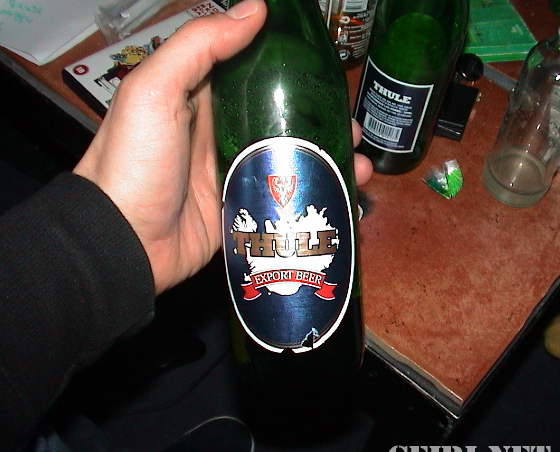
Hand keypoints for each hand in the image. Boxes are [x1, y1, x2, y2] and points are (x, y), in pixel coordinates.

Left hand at [74, 0, 372, 294]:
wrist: (121, 241)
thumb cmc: (133, 162)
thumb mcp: (154, 91)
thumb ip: (199, 47)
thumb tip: (255, 9)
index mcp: (202, 100)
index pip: (255, 76)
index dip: (292, 73)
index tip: (327, 73)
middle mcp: (222, 134)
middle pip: (283, 121)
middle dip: (321, 122)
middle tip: (353, 127)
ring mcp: (234, 175)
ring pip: (291, 162)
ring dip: (327, 162)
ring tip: (358, 165)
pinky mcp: (243, 211)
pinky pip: (286, 202)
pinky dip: (315, 200)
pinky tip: (345, 201)